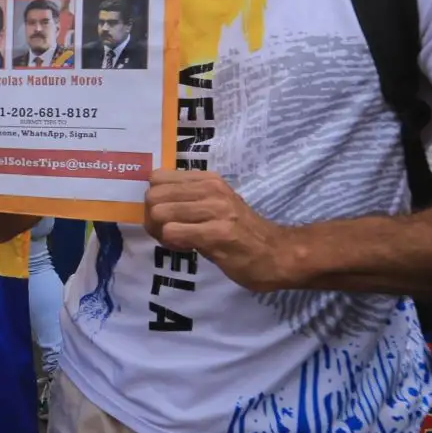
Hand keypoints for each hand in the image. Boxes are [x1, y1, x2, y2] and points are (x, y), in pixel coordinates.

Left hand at [143, 170, 298, 292]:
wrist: (278, 254)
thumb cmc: (243, 233)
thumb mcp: (216, 205)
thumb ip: (188, 199)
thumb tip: (153, 202)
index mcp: (208, 179)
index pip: (157, 178)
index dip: (155, 200)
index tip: (168, 216)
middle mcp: (211, 189)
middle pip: (153, 196)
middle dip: (152, 219)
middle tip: (168, 234)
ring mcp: (215, 210)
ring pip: (160, 213)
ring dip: (161, 233)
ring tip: (180, 242)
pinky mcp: (217, 234)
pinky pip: (173, 232)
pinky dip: (172, 244)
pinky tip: (188, 249)